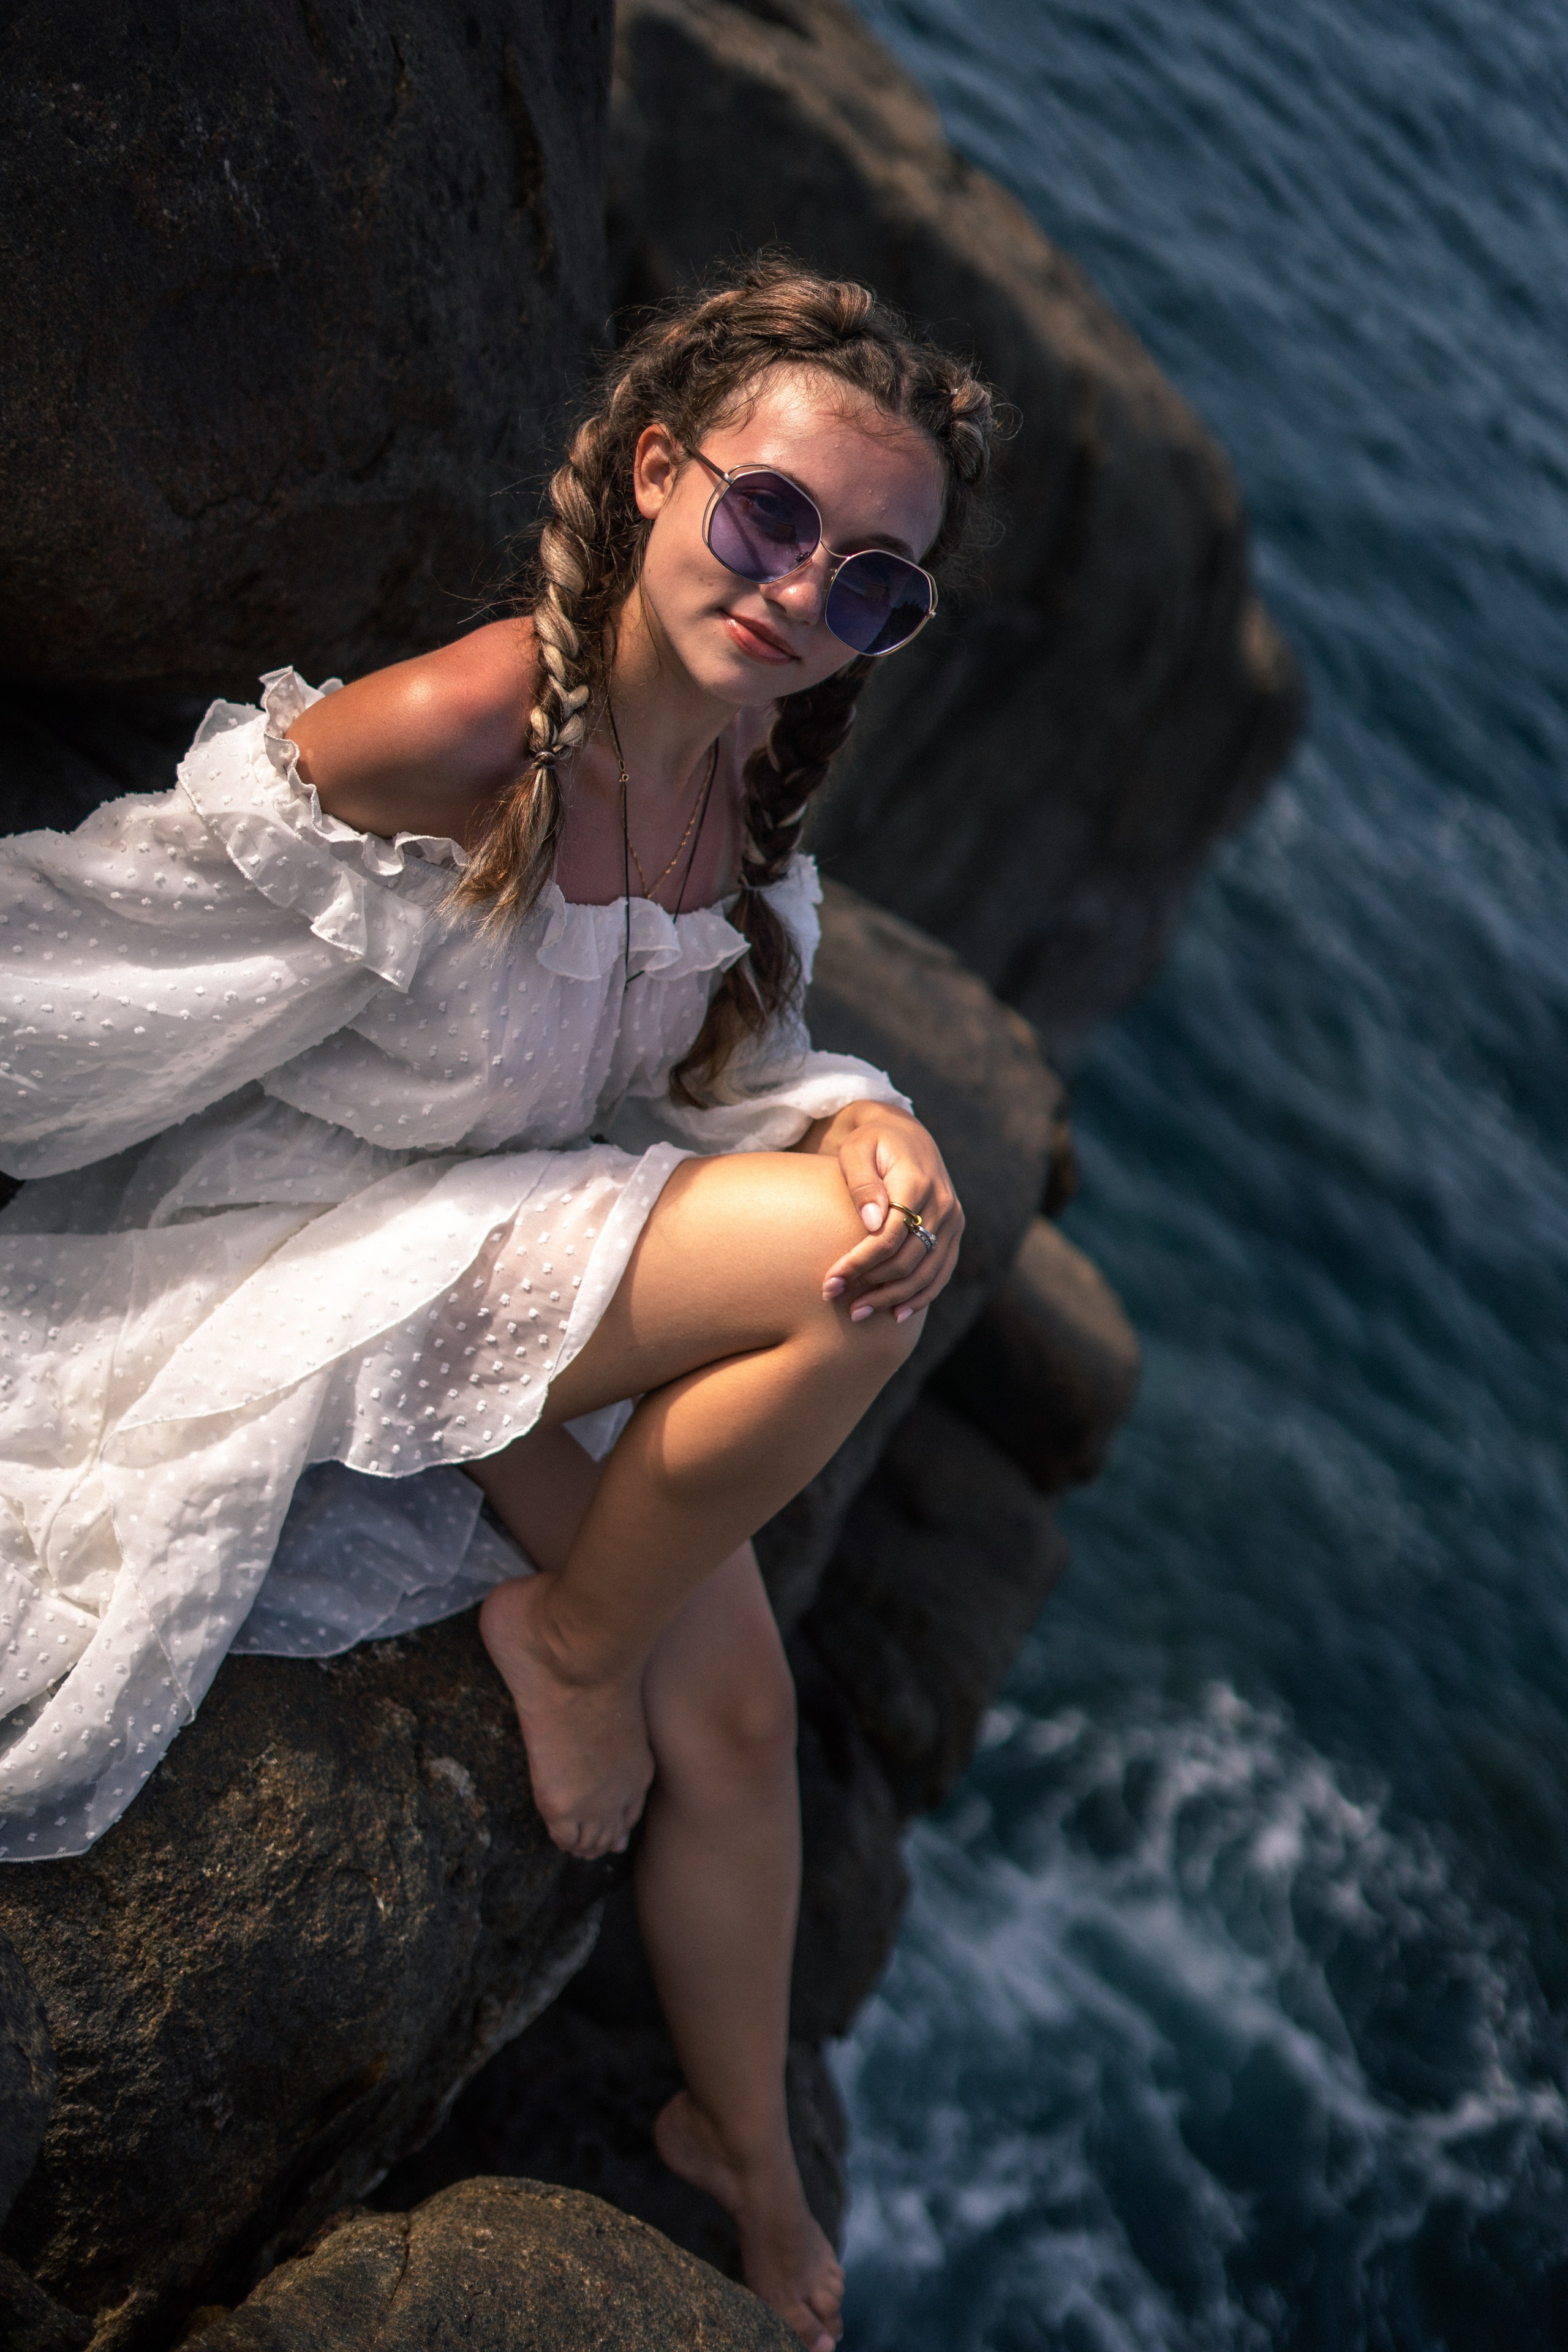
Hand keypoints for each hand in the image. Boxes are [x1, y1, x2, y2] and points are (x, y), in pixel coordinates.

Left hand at [808, 1103, 963, 1320]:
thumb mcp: (856, 1150)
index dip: (858, 1264)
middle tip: (835, 1299)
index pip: (888, 1237)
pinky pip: (942, 1272)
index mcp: (917, 1183)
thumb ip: (862, 1183)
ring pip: (926, 1273)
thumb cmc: (871, 1142)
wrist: (906, 1133)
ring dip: (892, 1298)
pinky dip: (921, 1296)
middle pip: (907, 1260)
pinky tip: (896, 1313)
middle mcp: (942, 1204)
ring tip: (858, 1313)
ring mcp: (952, 1220)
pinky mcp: (954, 1231)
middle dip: (870, 1286)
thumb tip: (871, 1223)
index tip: (829, 1282)